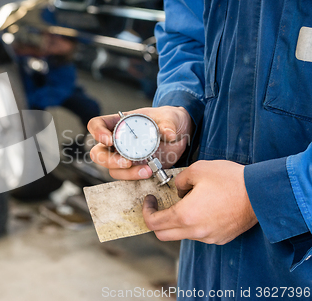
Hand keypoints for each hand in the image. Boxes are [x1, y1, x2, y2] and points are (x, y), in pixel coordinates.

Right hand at [87, 106, 192, 179]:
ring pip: (112, 168)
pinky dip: (136, 177)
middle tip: (127, 162)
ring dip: (127, 173)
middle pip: (98, 152)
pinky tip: (150, 173)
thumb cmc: (169, 120)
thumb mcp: (170, 117)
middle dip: (109, 160)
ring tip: (147, 170)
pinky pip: (126, 176)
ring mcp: (124, 156)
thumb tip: (168, 133)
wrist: (180, 136)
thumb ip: (168, 124)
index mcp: (119, 123)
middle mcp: (117, 141)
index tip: (109, 140)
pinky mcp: (134, 168)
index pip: (97, 124)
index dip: (97, 132)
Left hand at [143, 160, 257, 244]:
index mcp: (185, 215)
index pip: (154, 223)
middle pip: (163, 235)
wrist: (261, 193)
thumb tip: (178, 190)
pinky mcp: (221, 238)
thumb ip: (179, 180)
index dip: (146, 211)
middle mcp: (195, 231)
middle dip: (156, 220)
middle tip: (159, 206)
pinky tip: (203, 209)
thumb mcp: (197, 169)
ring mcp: (209, 237)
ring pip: (182, 234)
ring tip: (186, 202)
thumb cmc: (230, 179)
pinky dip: (194, 224)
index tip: (149, 200)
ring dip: (177, 221)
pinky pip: (199, 234)